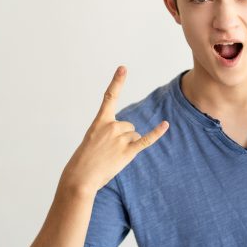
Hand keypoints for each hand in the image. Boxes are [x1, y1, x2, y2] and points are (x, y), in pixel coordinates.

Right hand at [59, 66, 168, 192]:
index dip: (117, 82)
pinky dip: (157, 133)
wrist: (80, 177)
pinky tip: (165, 125)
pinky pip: (146, 139)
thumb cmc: (85, 161)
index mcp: (100, 121)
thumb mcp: (93, 140)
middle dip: (123, 138)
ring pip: (134, 137)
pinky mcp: (128, 151)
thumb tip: (132, 135)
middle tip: (108, 151)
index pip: (110, 97)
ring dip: (127, 147)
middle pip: (129, 126)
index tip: (123, 68)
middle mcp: (111, 126)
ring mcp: (120, 138)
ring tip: (112, 157)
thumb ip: (110, 133)